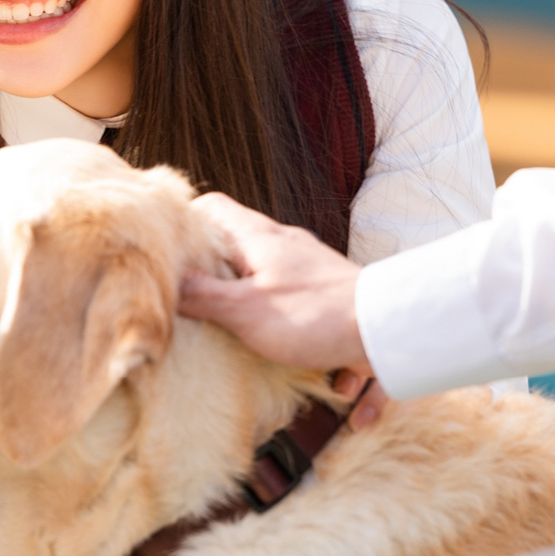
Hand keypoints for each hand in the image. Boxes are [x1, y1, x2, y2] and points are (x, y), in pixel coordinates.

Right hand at [179, 193, 368, 373]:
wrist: (388, 327)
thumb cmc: (315, 316)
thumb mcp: (244, 310)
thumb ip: (203, 295)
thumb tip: (166, 283)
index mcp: (258, 237)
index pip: (212, 207)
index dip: (185, 224)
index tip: (169, 254)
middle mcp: (283, 243)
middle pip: (234, 241)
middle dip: (210, 268)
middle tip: (189, 298)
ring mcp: (307, 264)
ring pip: (262, 270)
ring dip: (243, 296)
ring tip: (226, 327)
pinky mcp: (325, 289)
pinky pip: (290, 296)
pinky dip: (277, 318)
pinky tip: (277, 348)